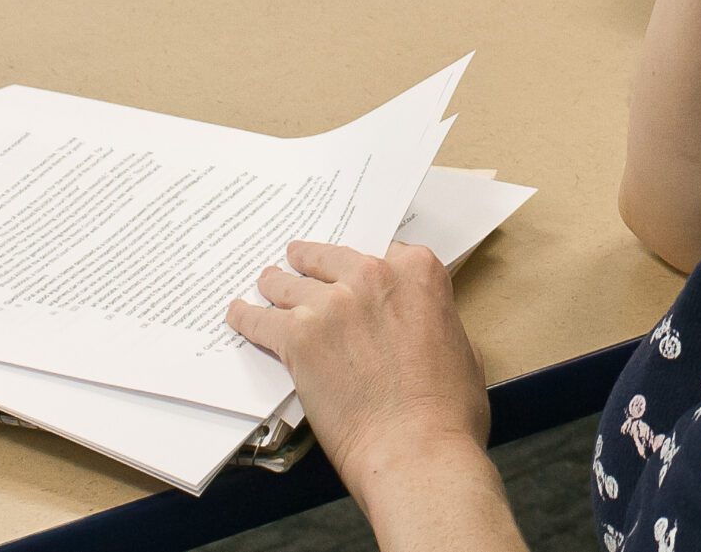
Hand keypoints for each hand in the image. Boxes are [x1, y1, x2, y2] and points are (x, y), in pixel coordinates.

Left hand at [227, 240, 489, 494]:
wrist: (415, 448)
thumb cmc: (447, 410)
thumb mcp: (461, 346)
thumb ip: (434, 320)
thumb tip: (421, 327)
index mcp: (418, 272)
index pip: (384, 251)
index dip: (367, 266)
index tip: (356, 271)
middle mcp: (373, 276)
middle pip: (329, 257)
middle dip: (312, 262)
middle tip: (299, 262)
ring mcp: (331, 305)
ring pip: (289, 283)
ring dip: (276, 285)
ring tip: (267, 284)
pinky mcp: (298, 338)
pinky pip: (259, 320)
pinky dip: (247, 318)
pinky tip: (239, 315)